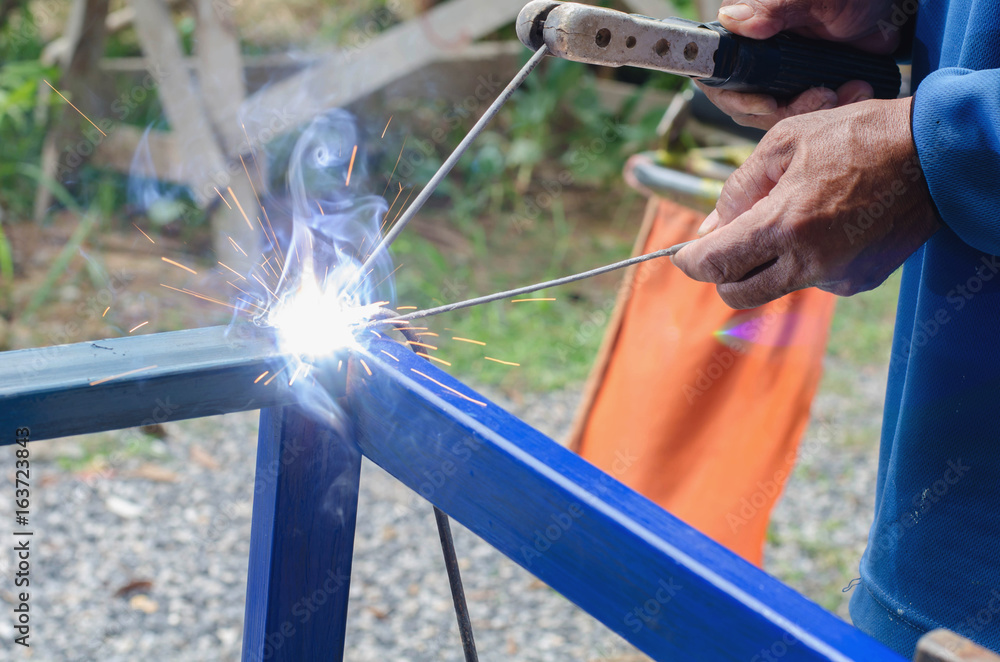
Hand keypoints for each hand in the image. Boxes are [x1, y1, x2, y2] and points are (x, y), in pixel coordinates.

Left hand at [671, 97, 940, 308]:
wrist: (934, 153)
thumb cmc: (857, 137)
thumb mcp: (783, 143)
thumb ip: (737, 190)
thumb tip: (708, 228)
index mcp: (782, 226)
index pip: (714, 265)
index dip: (690, 263)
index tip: (683, 255)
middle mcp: (808, 263)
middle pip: (738, 294)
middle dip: (722, 274)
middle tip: (724, 245)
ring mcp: (836, 277)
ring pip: (776, 286)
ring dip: (767, 263)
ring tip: (792, 216)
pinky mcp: (859, 282)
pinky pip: (814, 280)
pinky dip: (805, 260)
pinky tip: (825, 225)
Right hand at [698, 0, 897, 128]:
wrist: (893, 5)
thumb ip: (773, 7)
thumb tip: (733, 19)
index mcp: (744, 28)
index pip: (718, 73)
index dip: (736, 97)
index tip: (768, 104)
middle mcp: (754, 53)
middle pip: (745, 101)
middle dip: (782, 110)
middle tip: (821, 97)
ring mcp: (777, 73)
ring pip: (774, 113)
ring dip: (807, 112)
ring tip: (842, 93)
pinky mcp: (801, 85)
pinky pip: (800, 113)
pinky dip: (823, 113)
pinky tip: (849, 95)